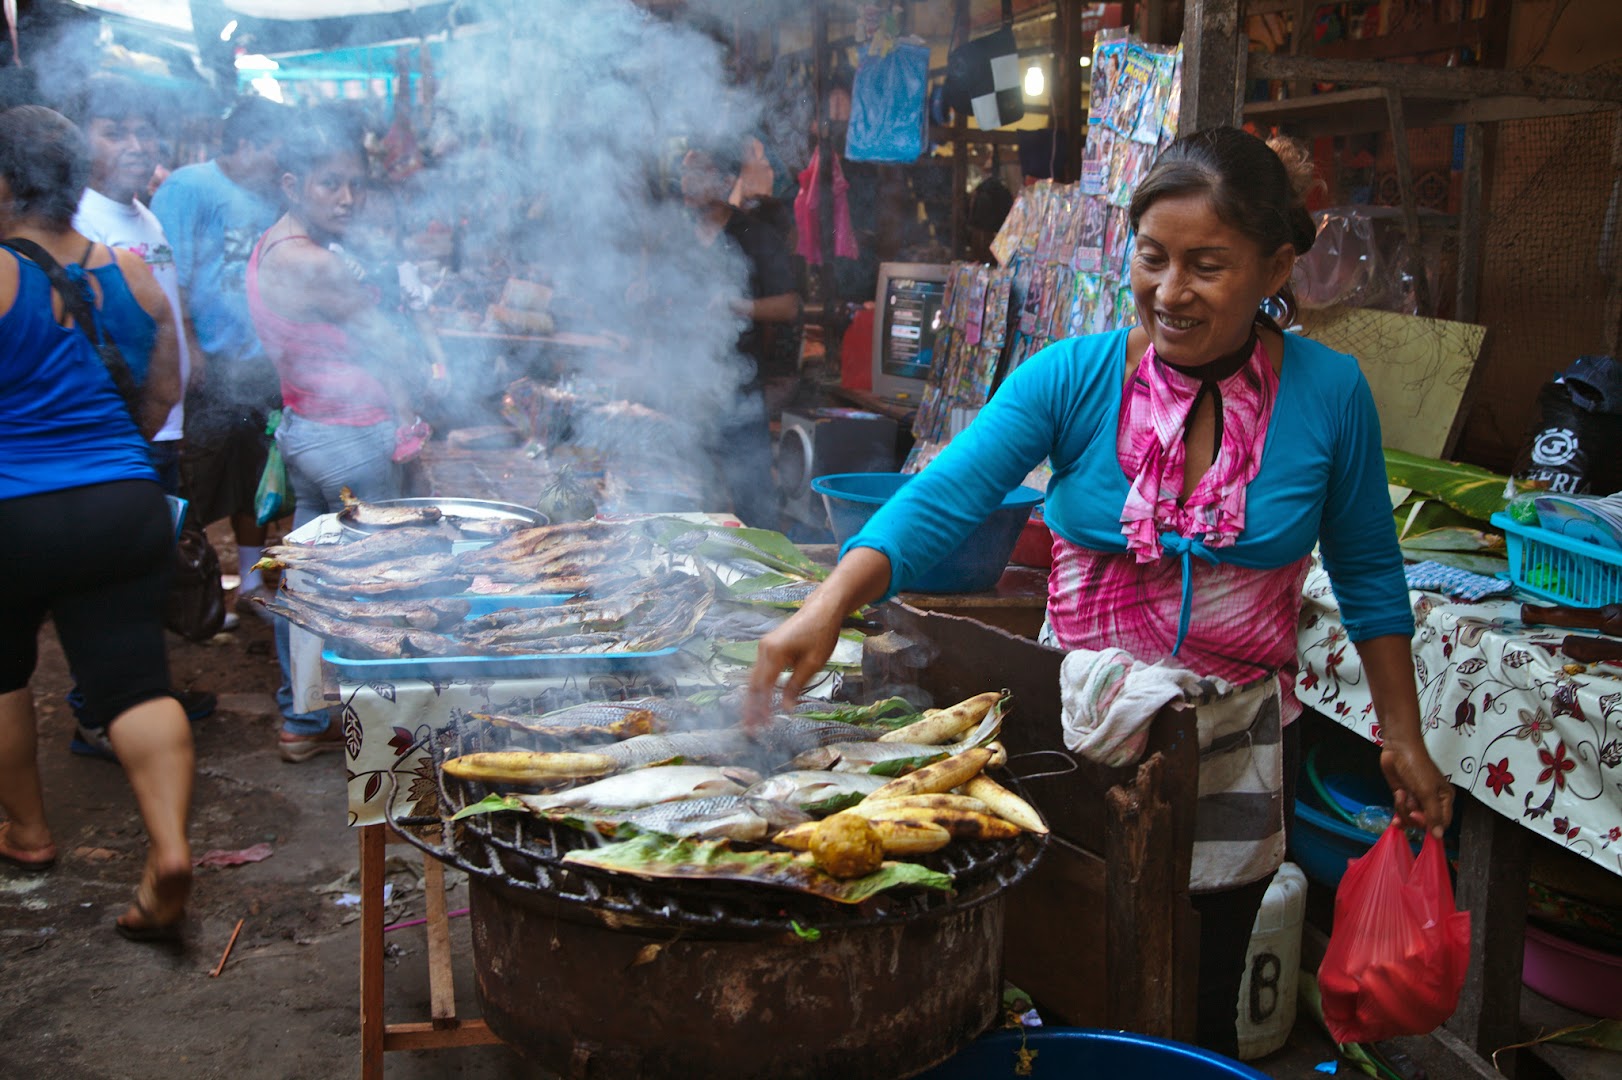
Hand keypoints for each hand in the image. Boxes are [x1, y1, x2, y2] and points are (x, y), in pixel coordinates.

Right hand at [744, 605, 843, 733]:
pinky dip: (760, 688)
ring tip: (754, 720)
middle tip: (750, 730)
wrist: (822, 608)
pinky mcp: (768, 647)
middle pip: (752, 684)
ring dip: (754, 699)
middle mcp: (763, 650)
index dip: (762, 709)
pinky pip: (760, 671)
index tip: (763, 726)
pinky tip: (762, 701)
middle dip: (750, 708)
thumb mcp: (813, 664)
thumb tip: (786, 708)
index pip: (763, 687)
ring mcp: (763, 647)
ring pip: (754, 678)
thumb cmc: (822, 634)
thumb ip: (797, 686)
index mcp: (774, 653)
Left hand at [1379, 737, 1453, 836]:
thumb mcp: (1427, 792)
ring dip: (1403, 809)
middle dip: (1414, 816)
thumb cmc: (1417, 768)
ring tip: (1402, 794)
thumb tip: (1438, 836)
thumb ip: (1433, 815)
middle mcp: (1432, 801)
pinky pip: (1401, 811)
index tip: (1419, 818)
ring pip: (1410, 818)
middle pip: (1424, 823)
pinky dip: (1398, 806)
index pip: (1442, 823)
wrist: (1397, 750)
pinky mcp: (1403, 796)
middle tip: (1410, 803)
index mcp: (1444, 799)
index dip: (1430, 825)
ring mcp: (1416, 799)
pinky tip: (1398, 794)